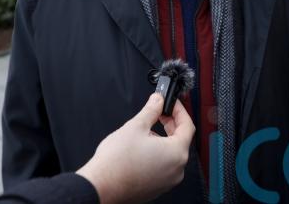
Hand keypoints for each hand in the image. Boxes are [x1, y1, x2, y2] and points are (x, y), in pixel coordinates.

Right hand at [76, 93, 194, 203]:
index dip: (180, 111)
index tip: (171, 104)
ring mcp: (168, 180)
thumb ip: (151, 110)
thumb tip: (158, 100)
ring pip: (171, 154)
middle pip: (181, 140)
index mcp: (176, 153)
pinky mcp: (157, 187)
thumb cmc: (116, 162)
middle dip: (171, 124)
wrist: (101, 186)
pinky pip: (163, 166)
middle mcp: (177, 169)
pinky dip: (157, 154)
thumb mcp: (136, 126)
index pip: (188, 125)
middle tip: (160, 113)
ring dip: (163, 139)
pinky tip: (142, 148)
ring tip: (146, 131)